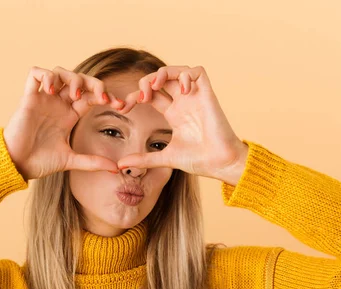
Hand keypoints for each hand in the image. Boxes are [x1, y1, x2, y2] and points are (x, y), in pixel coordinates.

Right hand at [3, 66, 125, 179]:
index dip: (106, 96)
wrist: (17, 165)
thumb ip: (92, 162)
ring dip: (71, 78)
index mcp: (70, 114)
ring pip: (60, 72)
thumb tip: (115, 169)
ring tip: (74, 94)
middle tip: (102, 97)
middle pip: (80, 79)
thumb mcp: (71, 160)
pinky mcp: (28, 98)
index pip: (91, 96)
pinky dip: (46, 76)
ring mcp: (44, 99)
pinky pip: (35, 74)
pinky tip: (51, 90)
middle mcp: (58, 104)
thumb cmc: (40, 162)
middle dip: (94, 83)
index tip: (119, 105)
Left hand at [115, 66, 248, 181]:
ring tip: (155, 86)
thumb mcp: (164, 158)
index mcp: (173, 114)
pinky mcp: (207, 94)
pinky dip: (186, 74)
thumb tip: (120, 165)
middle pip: (161, 79)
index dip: (134, 97)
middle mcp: (183, 102)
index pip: (150, 95)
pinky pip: (197, 71)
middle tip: (140, 97)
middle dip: (145, 82)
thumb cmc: (199, 161)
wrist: (220, 163)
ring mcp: (194, 97)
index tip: (123, 109)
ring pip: (176, 71)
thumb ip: (143, 159)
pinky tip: (181, 91)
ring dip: (162, 73)